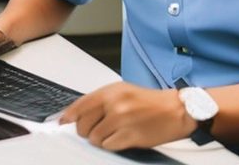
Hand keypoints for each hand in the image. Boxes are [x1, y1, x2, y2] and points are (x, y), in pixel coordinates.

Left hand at [60, 82, 196, 150]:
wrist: (175, 110)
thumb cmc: (150, 102)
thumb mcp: (123, 92)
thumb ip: (101, 101)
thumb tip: (78, 114)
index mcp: (111, 91)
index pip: (80, 105)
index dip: (68, 116)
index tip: (63, 123)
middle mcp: (114, 104)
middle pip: (83, 125)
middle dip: (87, 131)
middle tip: (99, 129)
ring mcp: (121, 120)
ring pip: (94, 138)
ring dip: (101, 139)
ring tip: (115, 133)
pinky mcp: (129, 135)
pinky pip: (108, 146)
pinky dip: (113, 145)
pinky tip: (123, 138)